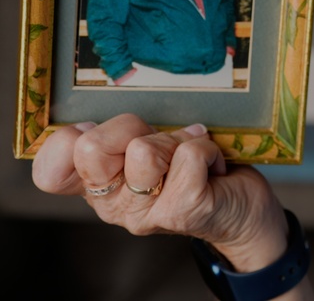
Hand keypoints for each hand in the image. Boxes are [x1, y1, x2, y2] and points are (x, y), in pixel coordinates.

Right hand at [31, 114, 288, 272]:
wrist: (242, 207)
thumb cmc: (193, 168)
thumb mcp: (148, 147)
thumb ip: (118, 137)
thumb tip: (86, 122)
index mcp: (97, 187)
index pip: (50, 172)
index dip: (68, 141)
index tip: (99, 131)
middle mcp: (112, 206)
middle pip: (92, 147)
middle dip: (132, 126)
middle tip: (160, 140)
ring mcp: (145, 213)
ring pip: (144, 149)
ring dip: (175, 139)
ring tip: (190, 154)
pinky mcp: (182, 210)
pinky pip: (188, 154)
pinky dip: (207, 148)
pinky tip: (214, 164)